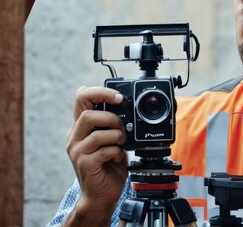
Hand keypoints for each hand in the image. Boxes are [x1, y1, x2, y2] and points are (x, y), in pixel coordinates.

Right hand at [65, 86, 127, 223]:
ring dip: (117, 135)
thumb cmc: (109, 166)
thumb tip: (123, 104)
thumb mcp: (111, 140)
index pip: (81, 98)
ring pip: (97, 132)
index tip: (118, 96)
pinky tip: (118, 156)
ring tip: (122, 143)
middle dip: (111, 117)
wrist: (102, 195)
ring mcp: (77, 151)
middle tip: (122, 127)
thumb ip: (112, 124)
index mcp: (81, 128)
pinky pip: (104, 149)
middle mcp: (75, 138)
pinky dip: (117, 151)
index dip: (100, 92)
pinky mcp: (84, 164)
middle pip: (86, 114)